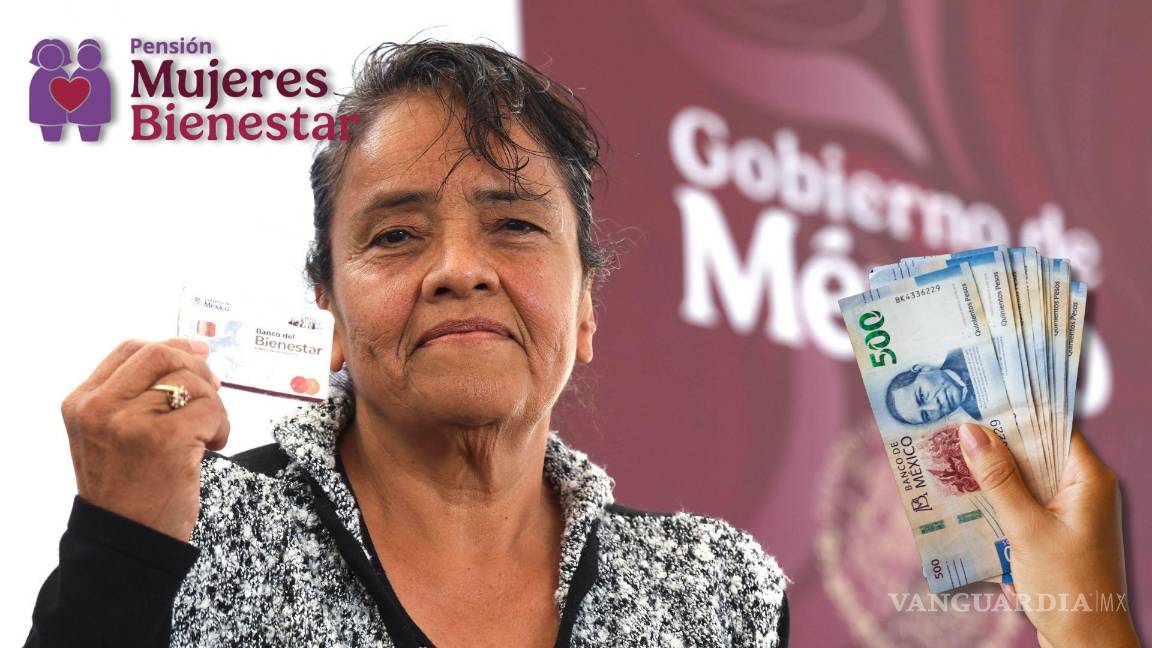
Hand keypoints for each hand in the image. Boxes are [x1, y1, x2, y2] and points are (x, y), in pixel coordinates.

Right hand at [61, 338, 229, 541]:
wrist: (126, 542)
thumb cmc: (128, 489)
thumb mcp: (112, 435)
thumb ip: (136, 395)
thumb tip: (190, 352)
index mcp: (83, 403)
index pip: (132, 349)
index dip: (172, 346)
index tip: (199, 354)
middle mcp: (100, 408)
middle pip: (162, 355)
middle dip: (196, 368)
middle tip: (213, 391)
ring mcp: (131, 422)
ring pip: (192, 383)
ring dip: (213, 405)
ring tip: (209, 434)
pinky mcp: (165, 439)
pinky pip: (211, 409)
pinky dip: (222, 426)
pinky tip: (213, 447)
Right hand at [959, 423, 1139, 647]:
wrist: (1086, 645)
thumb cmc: (1067, 587)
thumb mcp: (1026, 529)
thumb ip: (998, 478)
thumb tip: (971, 431)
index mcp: (1089, 479)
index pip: (1051, 427)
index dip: (1014, 412)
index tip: (974, 399)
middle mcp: (1083, 490)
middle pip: (1034, 451)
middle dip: (993, 445)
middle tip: (950, 429)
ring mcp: (1070, 513)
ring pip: (1023, 479)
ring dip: (990, 476)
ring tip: (949, 461)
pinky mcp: (1055, 534)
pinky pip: (1022, 504)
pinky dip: (996, 502)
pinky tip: (966, 501)